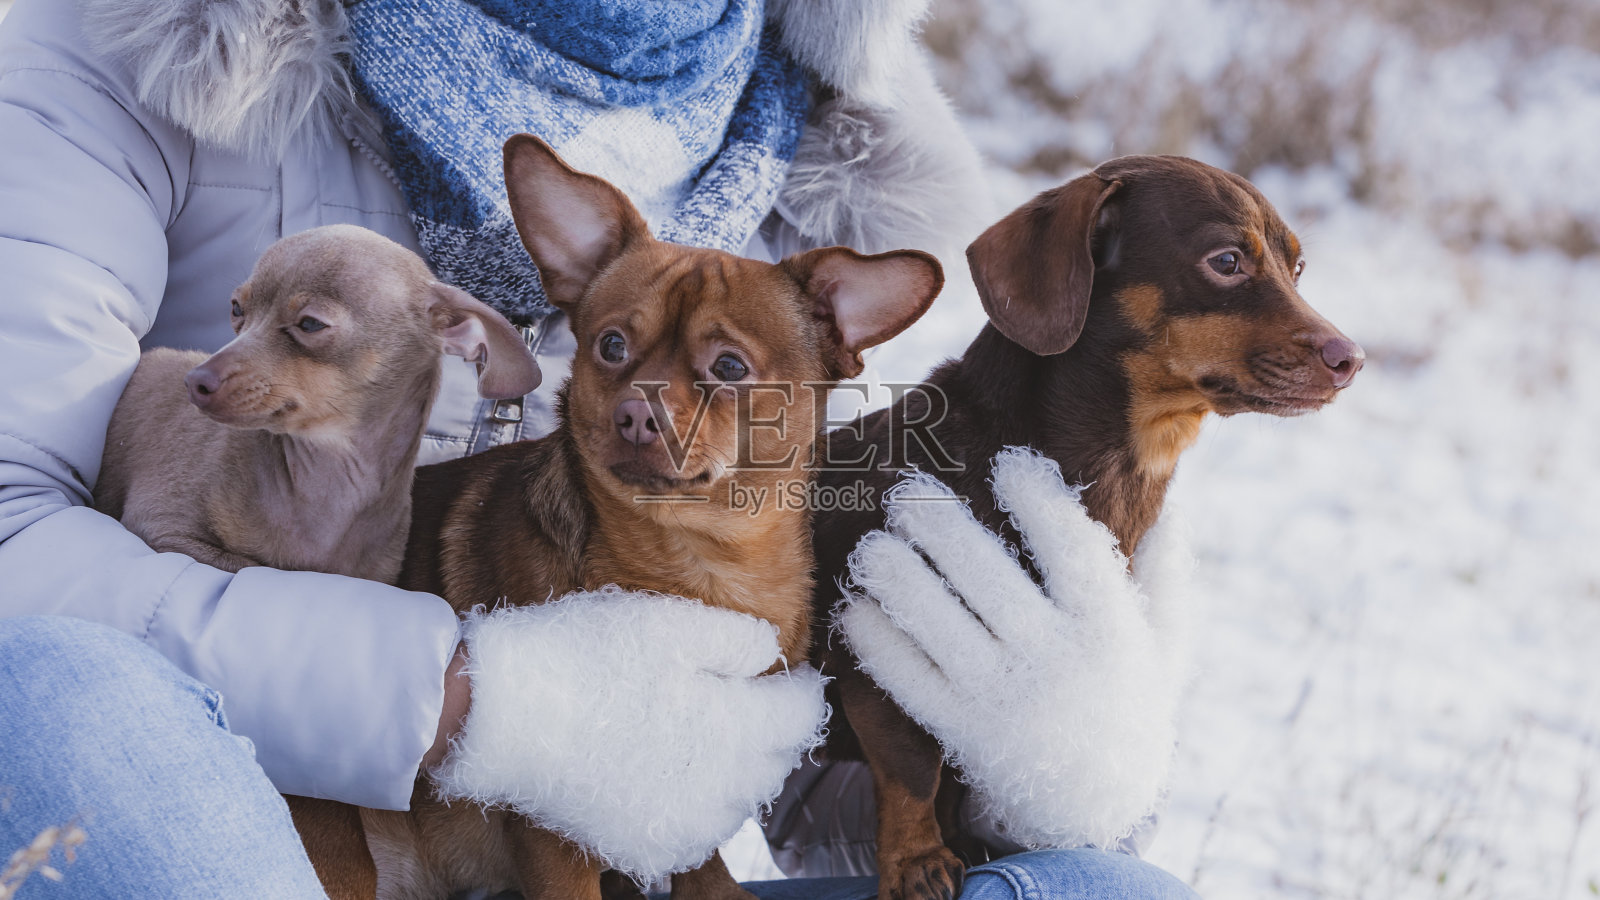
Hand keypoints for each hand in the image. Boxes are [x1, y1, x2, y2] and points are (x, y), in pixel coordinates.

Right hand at [429, 588, 826, 879]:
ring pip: (739, 800)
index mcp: (737, 728)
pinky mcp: (644, 846)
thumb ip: (739, 639)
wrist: (503, 714)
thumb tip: (772, 653)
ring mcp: (682, 826)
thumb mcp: (673, 625)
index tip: (794, 677)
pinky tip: (675, 773)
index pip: (801, 717)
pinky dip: (699, 804)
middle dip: (772, 730)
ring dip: (739, 769)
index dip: (802, 691)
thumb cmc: (588, 657)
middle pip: (775, 761)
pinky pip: (696, 830)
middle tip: (752, 700)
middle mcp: (721, 789)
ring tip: (711, 733)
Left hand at [836, 447, 1194, 848]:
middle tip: (907, 491)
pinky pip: (903, 675)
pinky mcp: (956, 729)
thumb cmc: (1127, 704)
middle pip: (984, 574)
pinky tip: (859, 607)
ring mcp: (1000, 698)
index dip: (1036, 497)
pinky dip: (874, 638)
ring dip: (895, 573)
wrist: (1093, 810)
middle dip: (937, 523)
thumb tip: (1170, 500)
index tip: (1009, 463)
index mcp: (1108, 629)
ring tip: (874, 545)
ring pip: (932, 619)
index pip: (1071, 547)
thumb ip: (1164, 574)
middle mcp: (1054, 662)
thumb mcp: (1165, 646)